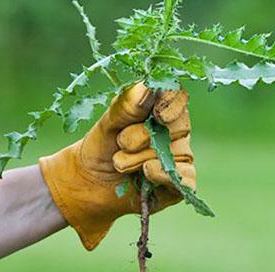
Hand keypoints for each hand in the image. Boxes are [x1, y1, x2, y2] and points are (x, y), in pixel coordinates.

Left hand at [39, 83, 195, 249]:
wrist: (89, 184)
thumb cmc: (100, 146)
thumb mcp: (107, 124)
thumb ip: (125, 107)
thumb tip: (147, 89)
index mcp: (160, 106)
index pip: (177, 96)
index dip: (171, 103)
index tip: (156, 114)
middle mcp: (175, 129)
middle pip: (176, 126)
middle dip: (142, 136)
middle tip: (120, 143)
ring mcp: (179, 155)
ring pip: (175, 154)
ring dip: (140, 159)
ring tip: (118, 163)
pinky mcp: (179, 182)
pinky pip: (185, 178)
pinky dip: (162, 175)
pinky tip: (145, 173)